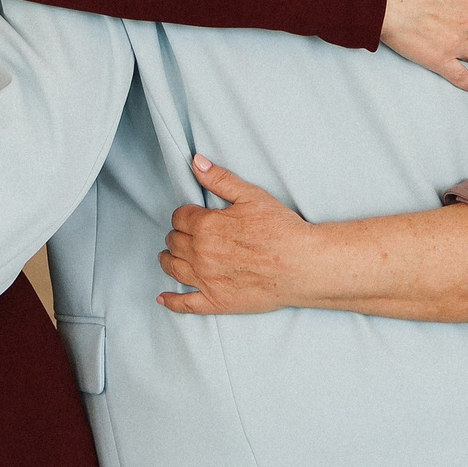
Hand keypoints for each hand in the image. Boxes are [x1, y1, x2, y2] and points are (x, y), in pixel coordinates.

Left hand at [158, 156, 318, 315]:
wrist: (303, 265)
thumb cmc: (282, 229)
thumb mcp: (251, 195)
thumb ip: (220, 179)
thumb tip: (196, 162)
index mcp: (206, 226)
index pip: (179, 218)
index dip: (186, 216)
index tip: (193, 217)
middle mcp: (200, 253)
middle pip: (174, 241)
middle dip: (178, 235)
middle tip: (187, 235)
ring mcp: (206, 279)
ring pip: (173, 267)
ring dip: (168, 259)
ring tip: (170, 256)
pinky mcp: (216, 301)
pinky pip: (186, 304)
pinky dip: (171, 301)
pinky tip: (163, 298)